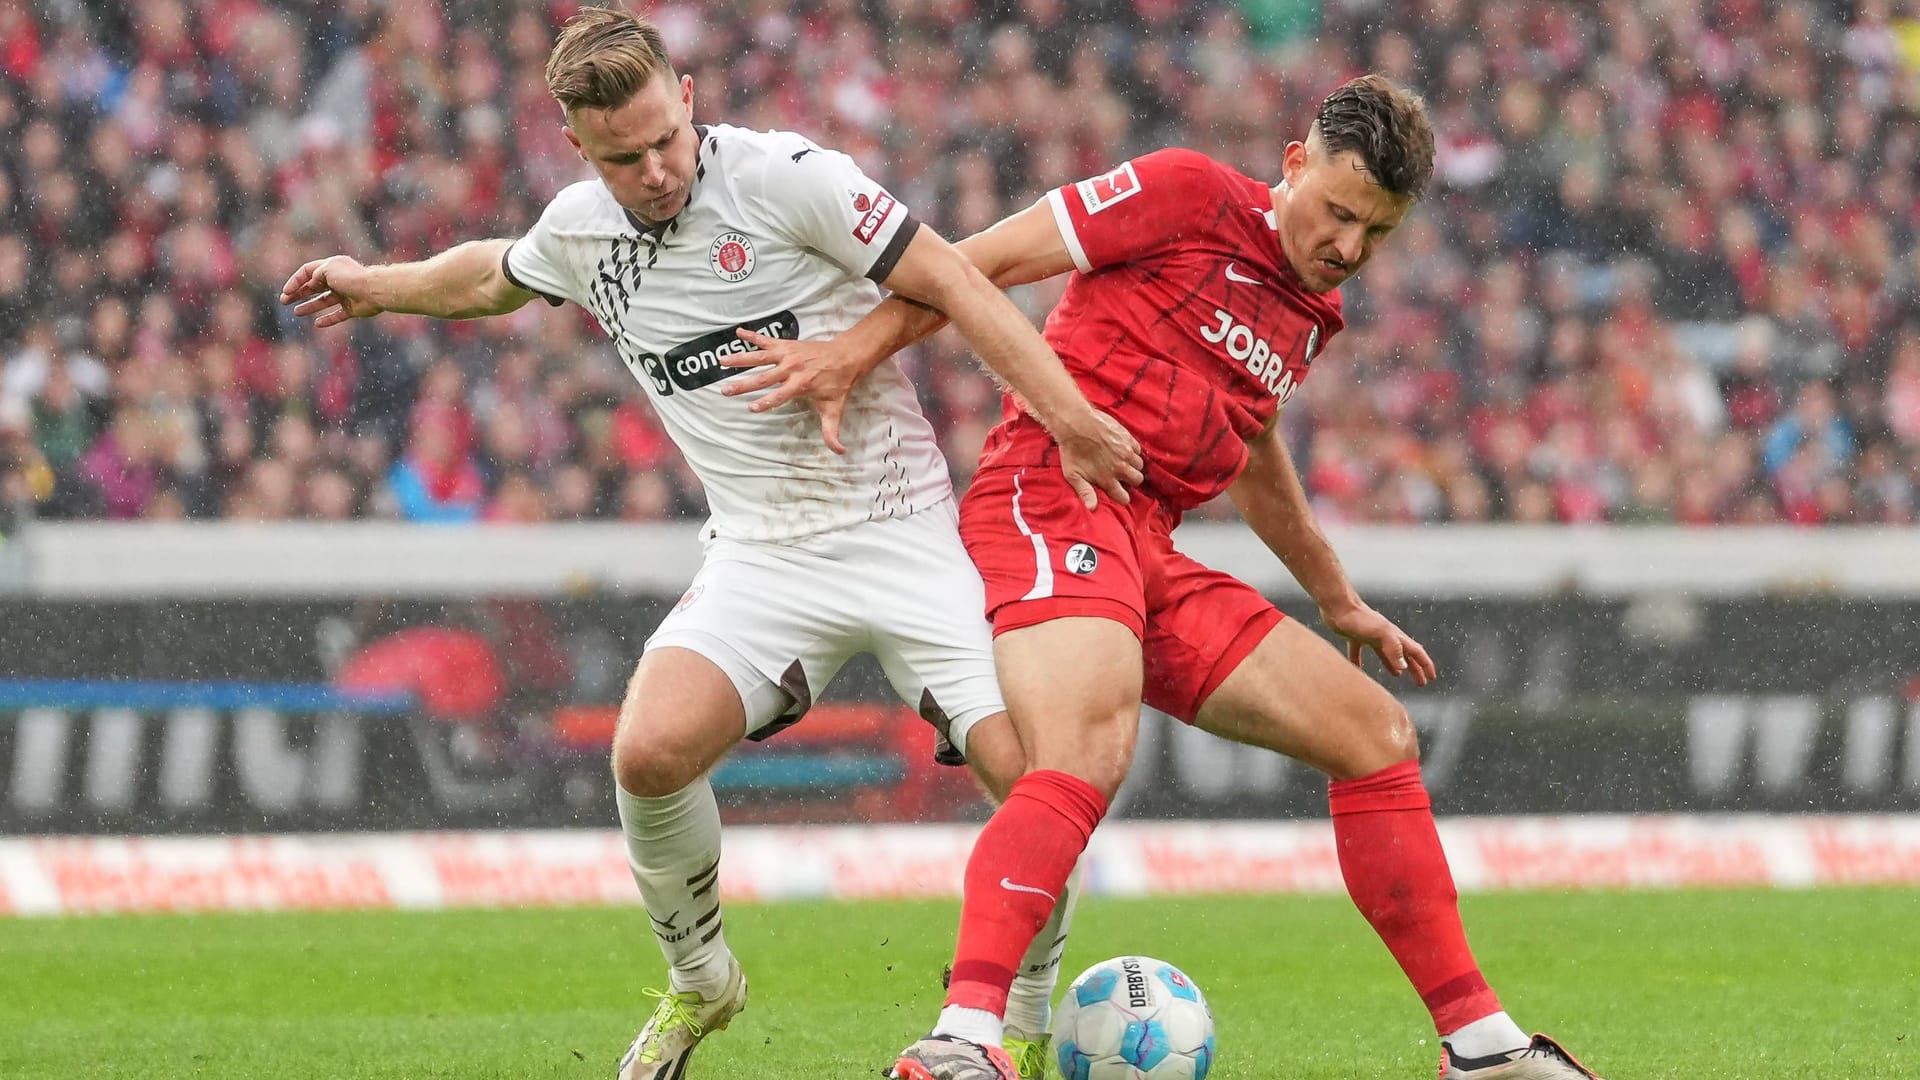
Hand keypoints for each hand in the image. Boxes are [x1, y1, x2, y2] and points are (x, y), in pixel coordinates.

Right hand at [280, 256, 382, 327]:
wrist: (374, 291)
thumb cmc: (350, 278)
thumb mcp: (327, 270)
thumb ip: (315, 276)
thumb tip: (311, 284)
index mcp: (332, 266)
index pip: (308, 271)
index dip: (295, 281)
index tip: (286, 292)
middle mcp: (338, 280)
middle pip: (314, 286)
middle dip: (299, 293)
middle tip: (284, 301)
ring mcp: (345, 295)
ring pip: (324, 301)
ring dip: (310, 306)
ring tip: (296, 312)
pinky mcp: (353, 308)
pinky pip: (338, 315)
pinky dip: (328, 320)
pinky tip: (317, 324)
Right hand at [720, 328, 870, 453]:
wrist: (846, 356)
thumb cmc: (838, 384)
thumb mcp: (834, 409)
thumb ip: (832, 431)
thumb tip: (839, 452)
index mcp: (801, 384)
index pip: (779, 395)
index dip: (765, 402)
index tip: (750, 408)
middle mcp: (791, 368)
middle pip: (764, 378)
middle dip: (744, 384)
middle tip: (726, 390)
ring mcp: (787, 355)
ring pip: (760, 357)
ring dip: (740, 359)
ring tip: (722, 361)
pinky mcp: (786, 345)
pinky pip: (766, 340)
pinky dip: (752, 335)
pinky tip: (738, 331)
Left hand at [1053, 408, 1143, 510]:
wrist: (1076, 423)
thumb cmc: (1071, 450)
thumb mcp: (1073, 475)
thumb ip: (1085, 492)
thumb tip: (1092, 509)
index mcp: (1108, 479)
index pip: (1124, 497)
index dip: (1122, 497)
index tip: (1119, 493)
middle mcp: (1120, 467)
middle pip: (1137, 480)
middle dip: (1131, 481)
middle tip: (1122, 476)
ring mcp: (1126, 452)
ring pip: (1139, 465)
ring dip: (1133, 466)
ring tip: (1122, 462)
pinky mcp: (1128, 438)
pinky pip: (1138, 450)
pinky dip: (1133, 452)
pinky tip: (1123, 450)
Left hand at [1323, 601, 1436, 686]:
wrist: (1338, 606)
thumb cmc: (1359, 619)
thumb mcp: (1380, 634)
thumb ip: (1393, 649)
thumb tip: (1403, 667)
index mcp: (1395, 636)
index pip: (1416, 652)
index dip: (1425, 664)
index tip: (1432, 677)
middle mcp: (1386, 636)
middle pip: (1405, 654)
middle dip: (1415, 668)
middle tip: (1420, 683)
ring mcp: (1371, 636)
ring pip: (1386, 654)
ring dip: (1394, 665)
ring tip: (1398, 675)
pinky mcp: (1355, 637)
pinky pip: (1359, 653)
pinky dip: (1360, 662)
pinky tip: (1358, 670)